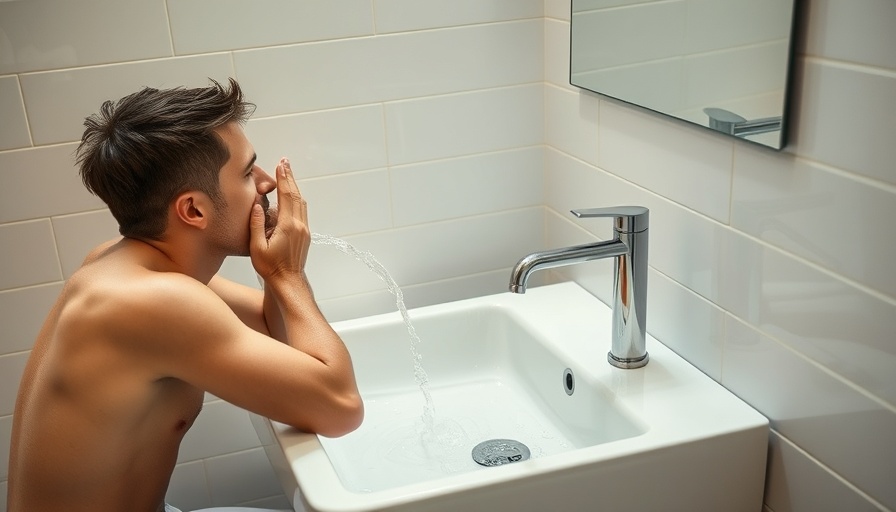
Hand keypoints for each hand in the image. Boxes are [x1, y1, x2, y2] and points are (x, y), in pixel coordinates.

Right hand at [249, 158, 310, 283]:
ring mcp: (304, 230)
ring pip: (301, 203)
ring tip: (287, 174)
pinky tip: (290, 196)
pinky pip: (301, 211)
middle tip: (285, 163)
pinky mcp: (305, 234)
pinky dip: (295, 199)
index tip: (281, 165)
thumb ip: (256, 224)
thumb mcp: (257, 247)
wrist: (288, 281)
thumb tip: (257, 205)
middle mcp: (299, 225)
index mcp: (288, 226)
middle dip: (290, 178)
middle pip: (296, 195)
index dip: (283, 179)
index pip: (286, 196)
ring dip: (294, 187)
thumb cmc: (270, 268)